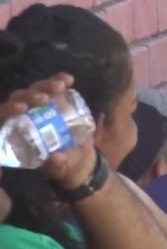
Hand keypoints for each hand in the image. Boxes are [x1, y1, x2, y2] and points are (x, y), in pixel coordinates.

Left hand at [2, 74, 96, 190]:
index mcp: (14, 132)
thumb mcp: (56, 168)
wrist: (77, 158)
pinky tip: (69, 80)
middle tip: (45, 99)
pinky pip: (52, 87)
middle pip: (17, 99)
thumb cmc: (60, 164)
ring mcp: (38, 106)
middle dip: (29, 96)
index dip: (8, 109)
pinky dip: (59, 80)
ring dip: (45, 86)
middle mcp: (22, 116)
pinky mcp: (54, 99)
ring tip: (61, 86)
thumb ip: (54, 164)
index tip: (23, 108)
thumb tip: (55, 158)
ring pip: (33, 90)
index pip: (3, 116)